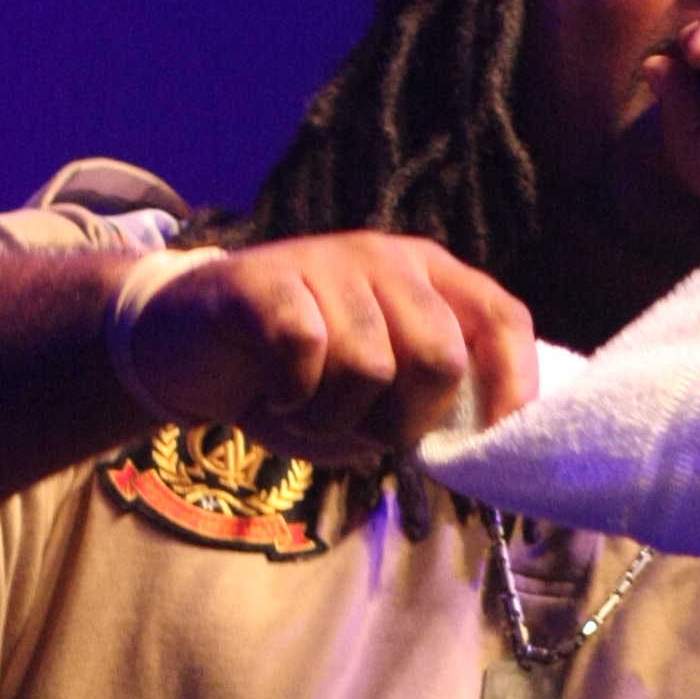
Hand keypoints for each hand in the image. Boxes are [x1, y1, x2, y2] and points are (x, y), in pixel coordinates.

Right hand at [111, 233, 537, 456]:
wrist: (187, 347)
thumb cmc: (294, 378)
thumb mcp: (374, 394)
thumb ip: (426, 404)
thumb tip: (475, 438)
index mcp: (428, 279)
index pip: (500, 318)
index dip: (512, 383)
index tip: (496, 440)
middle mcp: (386, 258)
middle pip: (439, 357)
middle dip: (402, 419)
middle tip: (357, 427)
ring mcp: (325, 260)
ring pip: (368, 366)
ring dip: (333, 418)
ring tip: (304, 410)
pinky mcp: (263, 278)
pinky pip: (303, 351)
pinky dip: (290, 395)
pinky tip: (273, 393)